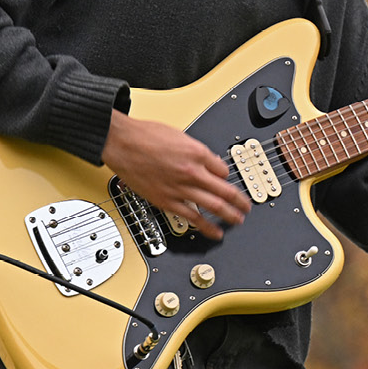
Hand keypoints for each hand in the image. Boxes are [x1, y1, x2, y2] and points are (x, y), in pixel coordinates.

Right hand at [101, 111, 251, 239]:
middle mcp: (193, 172)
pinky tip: (214, 232)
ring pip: (214, 206)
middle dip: (240, 201)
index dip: (226, 177)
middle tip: (247, 207)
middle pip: (226, 191)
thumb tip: (207, 161)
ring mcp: (180, 188)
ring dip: (230, 215)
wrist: (120, 142)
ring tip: (238, 220)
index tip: (226, 182)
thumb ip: (197, 151)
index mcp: (198, 153)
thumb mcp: (180, 136)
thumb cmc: (145, 136)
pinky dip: (206, 226)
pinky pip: (192, 217)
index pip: (224, 170)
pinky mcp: (166, 201)